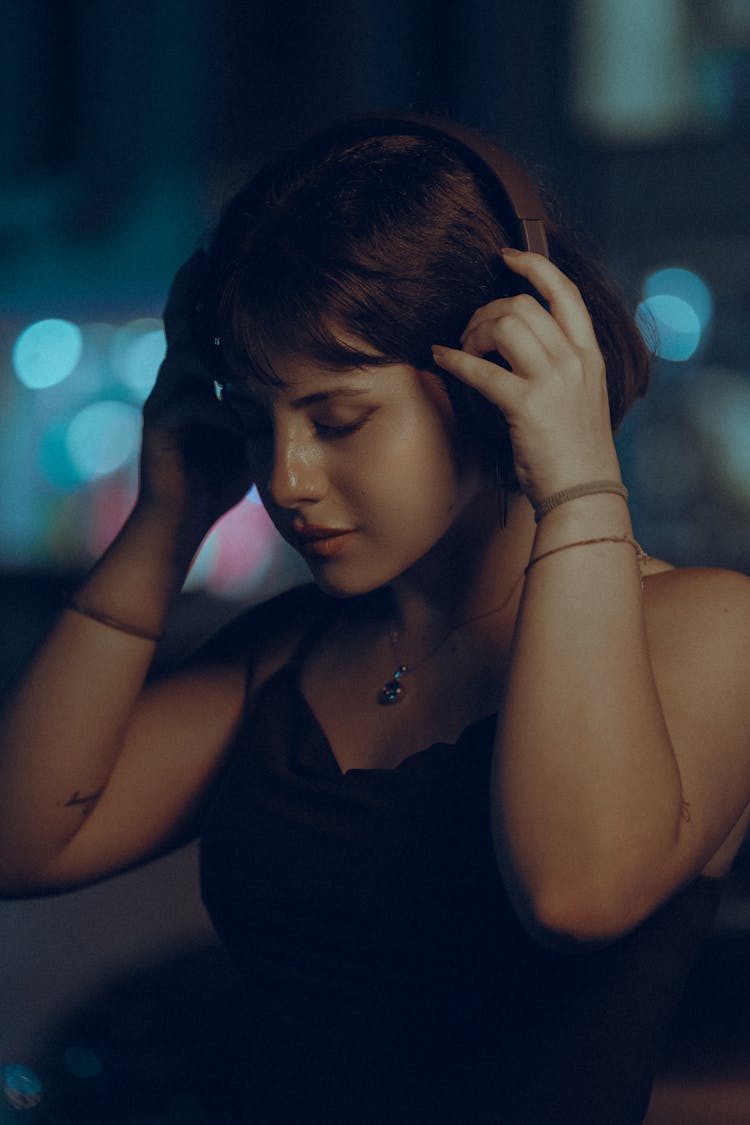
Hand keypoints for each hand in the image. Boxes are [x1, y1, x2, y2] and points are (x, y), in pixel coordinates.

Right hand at [139, 252, 253, 532]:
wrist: (179, 522)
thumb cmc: (217, 478)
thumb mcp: (249, 430)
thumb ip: (264, 400)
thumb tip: (308, 378)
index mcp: (194, 378)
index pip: (199, 322)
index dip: (209, 291)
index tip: (228, 259)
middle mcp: (174, 381)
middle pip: (182, 322)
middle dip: (196, 289)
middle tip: (212, 256)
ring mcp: (164, 402)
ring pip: (186, 355)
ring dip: (216, 342)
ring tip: (241, 325)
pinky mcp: (161, 429)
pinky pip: (194, 403)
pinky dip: (223, 403)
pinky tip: (245, 410)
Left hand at [431, 250, 621, 504]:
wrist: (583, 493)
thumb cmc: (574, 451)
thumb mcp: (580, 398)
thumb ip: (560, 367)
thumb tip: (520, 344)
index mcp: (590, 356)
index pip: (565, 293)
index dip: (534, 267)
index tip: (507, 257)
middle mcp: (575, 361)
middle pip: (522, 305)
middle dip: (487, 311)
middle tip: (470, 332)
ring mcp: (553, 382)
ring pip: (504, 325)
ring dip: (473, 333)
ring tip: (464, 352)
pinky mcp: (526, 405)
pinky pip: (480, 368)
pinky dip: (454, 360)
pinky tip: (440, 358)